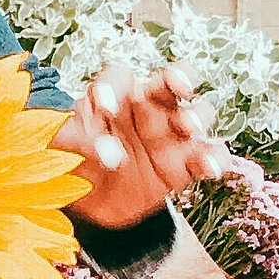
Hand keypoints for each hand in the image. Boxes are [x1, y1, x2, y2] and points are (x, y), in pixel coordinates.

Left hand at [55, 65, 233, 229]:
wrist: (90, 202)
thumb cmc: (76, 160)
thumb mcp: (65, 146)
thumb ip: (83, 143)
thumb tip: (111, 154)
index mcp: (116, 97)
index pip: (120, 77)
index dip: (114, 85)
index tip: (103, 107)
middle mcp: (149, 109)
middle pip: (172, 82)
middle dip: (180, 78)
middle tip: (178, 86)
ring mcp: (170, 135)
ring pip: (197, 113)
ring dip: (197, 115)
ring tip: (188, 126)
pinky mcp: (184, 164)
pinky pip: (208, 155)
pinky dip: (214, 158)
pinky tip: (209, 167)